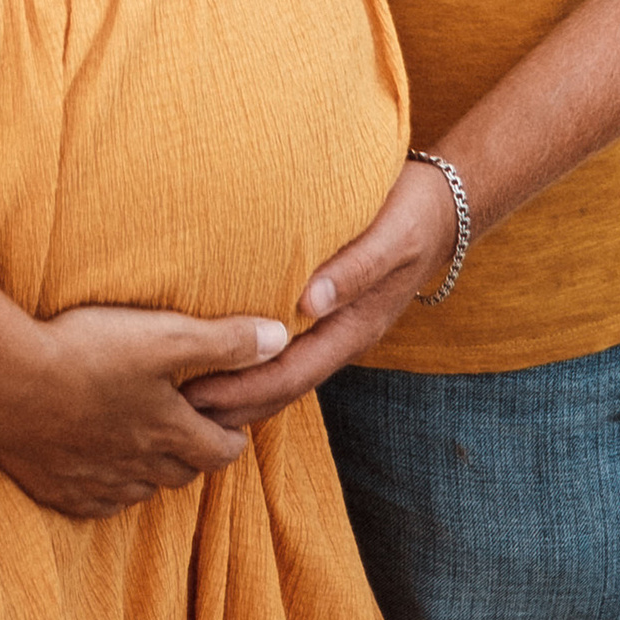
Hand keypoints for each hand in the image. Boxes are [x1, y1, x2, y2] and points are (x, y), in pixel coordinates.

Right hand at [0, 305, 291, 518]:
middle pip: (180, 472)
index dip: (230, 437)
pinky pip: (91, 502)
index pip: (220, 450)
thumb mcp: (165, 336)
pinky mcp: (54, 489)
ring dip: (146, 470)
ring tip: (141, 444)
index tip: (231, 425)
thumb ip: (224, 341)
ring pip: (137, 489)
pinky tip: (93, 468)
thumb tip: (281, 339)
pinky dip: (101, 488)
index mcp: (170, 433)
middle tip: (187, 428)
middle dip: (190, 452)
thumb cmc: (87, 353)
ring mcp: (94, 483)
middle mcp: (138, 467)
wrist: (6, 382)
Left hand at [180, 157, 461, 423]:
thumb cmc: (413, 215)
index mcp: (354, 328)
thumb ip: (352, 270)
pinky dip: (254, 361)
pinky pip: (287, 349)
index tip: (198, 398)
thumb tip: (308, 302)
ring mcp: (336, 328)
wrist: (445, 209)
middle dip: (232, 403)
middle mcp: (342, 337)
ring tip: (187, 393)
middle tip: (174, 410)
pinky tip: (224, 354)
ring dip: (240, 388)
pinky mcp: (328, 312)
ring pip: (283, 374)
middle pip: (282, 387)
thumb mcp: (389, 238)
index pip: (291, 375)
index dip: (244, 391)